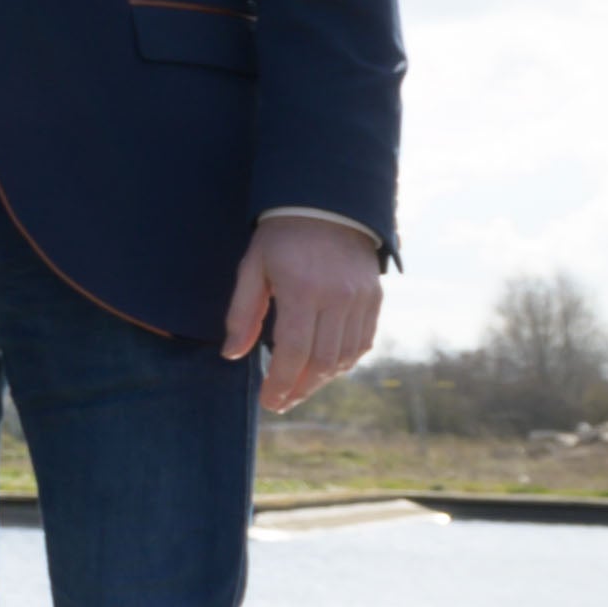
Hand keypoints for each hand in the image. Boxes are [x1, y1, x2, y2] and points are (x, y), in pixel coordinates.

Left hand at [220, 211, 382, 414]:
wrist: (327, 204)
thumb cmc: (281, 237)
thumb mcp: (252, 267)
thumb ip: (242, 312)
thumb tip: (232, 354)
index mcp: (303, 291)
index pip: (293, 352)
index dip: (281, 382)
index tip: (269, 401)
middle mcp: (337, 299)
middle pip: (322, 361)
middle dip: (300, 388)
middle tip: (281, 402)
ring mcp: (361, 300)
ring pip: (346, 357)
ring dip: (322, 379)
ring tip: (299, 388)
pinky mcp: (375, 299)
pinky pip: (364, 342)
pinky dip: (345, 361)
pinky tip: (325, 369)